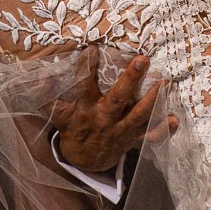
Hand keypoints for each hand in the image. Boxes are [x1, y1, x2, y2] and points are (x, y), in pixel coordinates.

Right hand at [47, 53, 177, 174]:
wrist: (83, 160)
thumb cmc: (72, 128)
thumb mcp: (55, 112)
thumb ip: (46, 94)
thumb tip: (36, 75)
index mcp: (85, 108)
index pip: (84, 84)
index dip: (87, 66)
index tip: (93, 48)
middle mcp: (105, 118)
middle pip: (119, 98)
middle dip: (131, 79)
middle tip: (142, 59)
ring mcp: (121, 130)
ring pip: (139, 115)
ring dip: (154, 100)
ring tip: (165, 82)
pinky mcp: (133, 139)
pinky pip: (151, 137)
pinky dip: (164, 129)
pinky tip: (175, 119)